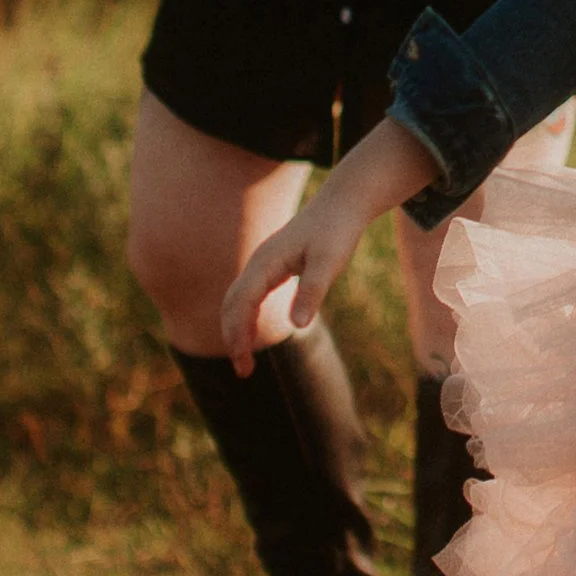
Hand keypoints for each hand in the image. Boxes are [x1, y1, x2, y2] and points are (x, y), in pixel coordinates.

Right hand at [216, 117, 433, 371]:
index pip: (242, 302)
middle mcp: (258, 262)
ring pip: (237, 298)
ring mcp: (263, 262)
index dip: (239, 333)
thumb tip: (297, 326)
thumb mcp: (330, 262)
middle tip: (243, 372)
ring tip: (246, 361)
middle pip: (232, 302)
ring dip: (236, 328)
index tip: (244, 362)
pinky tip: (254, 331)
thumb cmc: (337, 231)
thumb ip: (312, 291)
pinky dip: (245, 316)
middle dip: (232, 337)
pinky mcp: (271, 264)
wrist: (342, 203)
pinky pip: (249, 293)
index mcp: (267, 262)